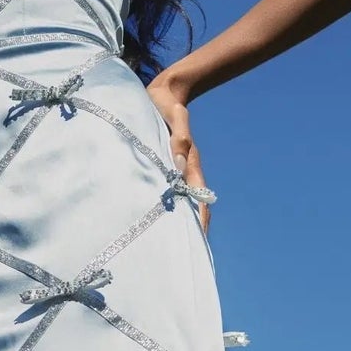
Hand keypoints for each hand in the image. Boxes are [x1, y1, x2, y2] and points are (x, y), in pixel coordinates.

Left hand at [145, 72, 210, 233]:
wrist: (160, 95)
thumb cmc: (165, 104)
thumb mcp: (173, 113)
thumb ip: (179, 130)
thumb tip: (180, 151)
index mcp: (189, 163)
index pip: (199, 199)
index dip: (200, 221)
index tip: (198, 242)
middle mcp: (183, 171)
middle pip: (190, 208)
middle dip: (188, 231)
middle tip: (180, 256)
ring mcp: (172, 171)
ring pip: (176, 203)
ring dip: (174, 223)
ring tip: (164, 248)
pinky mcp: (159, 168)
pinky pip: (163, 193)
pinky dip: (161, 209)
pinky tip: (150, 223)